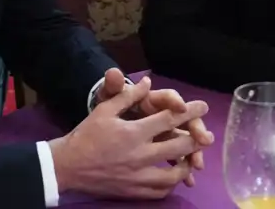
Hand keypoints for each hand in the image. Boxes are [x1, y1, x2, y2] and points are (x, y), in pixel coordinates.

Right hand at [51, 76, 209, 199]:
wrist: (69, 166)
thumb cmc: (87, 135)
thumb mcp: (105, 110)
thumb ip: (128, 95)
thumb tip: (148, 82)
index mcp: (133, 132)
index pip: (169, 118)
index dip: (189, 111)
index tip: (202, 106)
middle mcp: (140, 154)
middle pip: (179, 145)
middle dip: (196, 136)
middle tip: (206, 133)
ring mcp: (139, 176)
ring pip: (175, 173)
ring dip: (187, 163)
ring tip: (193, 157)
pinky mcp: (135, 191)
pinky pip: (161, 191)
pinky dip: (171, 183)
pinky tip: (174, 176)